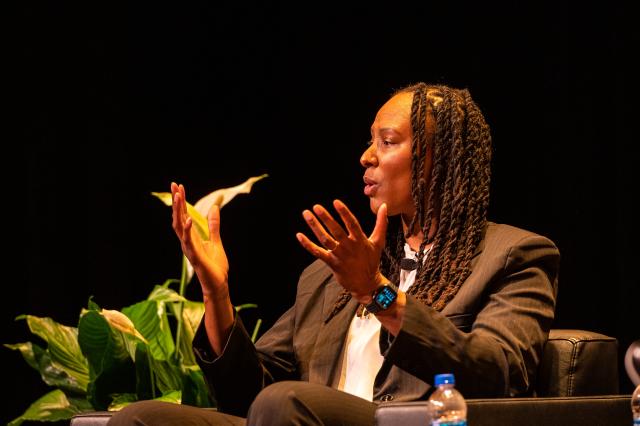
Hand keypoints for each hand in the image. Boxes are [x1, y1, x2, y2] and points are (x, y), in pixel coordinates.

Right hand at [171, 182, 228, 297]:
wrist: (218, 283)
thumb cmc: (215, 265)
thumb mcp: (216, 240)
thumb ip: (213, 225)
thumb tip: (214, 208)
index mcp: (191, 237)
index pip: (183, 215)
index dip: (181, 201)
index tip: (179, 186)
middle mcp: (186, 241)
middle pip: (178, 218)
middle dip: (176, 201)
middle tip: (174, 185)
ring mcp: (189, 248)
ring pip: (179, 226)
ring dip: (178, 211)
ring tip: (178, 196)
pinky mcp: (195, 256)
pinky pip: (189, 241)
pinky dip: (187, 230)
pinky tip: (188, 219)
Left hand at [296, 199, 387, 301]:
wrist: (367, 284)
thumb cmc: (372, 261)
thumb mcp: (378, 242)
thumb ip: (381, 223)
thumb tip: (385, 206)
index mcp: (360, 240)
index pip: (352, 223)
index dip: (344, 213)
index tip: (336, 202)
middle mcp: (349, 246)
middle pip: (336, 230)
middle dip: (326, 218)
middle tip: (316, 207)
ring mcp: (339, 255)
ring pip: (325, 239)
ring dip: (315, 227)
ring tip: (306, 214)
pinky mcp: (332, 263)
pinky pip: (318, 253)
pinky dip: (308, 245)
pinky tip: (299, 235)